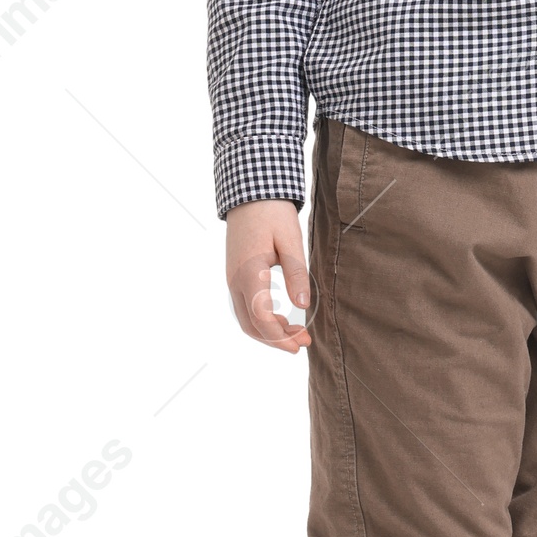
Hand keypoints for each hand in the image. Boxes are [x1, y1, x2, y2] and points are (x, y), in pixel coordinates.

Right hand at [226, 198, 311, 352]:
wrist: (250, 193)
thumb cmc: (272, 214)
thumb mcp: (291, 241)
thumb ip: (296, 274)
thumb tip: (303, 304)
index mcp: (249, 274)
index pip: (261, 318)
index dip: (281, 337)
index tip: (301, 343)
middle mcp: (235, 281)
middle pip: (251, 325)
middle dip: (276, 339)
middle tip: (303, 341)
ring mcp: (232, 279)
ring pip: (246, 318)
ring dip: (269, 331)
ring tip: (296, 331)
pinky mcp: (235, 275)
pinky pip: (245, 307)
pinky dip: (262, 319)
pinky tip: (281, 318)